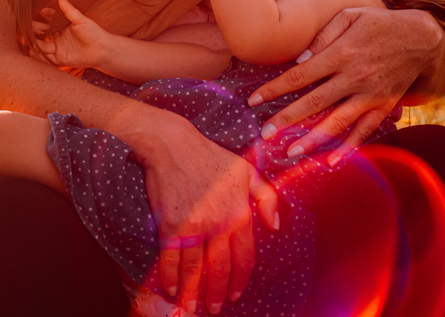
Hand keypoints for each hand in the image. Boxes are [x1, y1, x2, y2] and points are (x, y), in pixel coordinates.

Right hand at [32, 0, 110, 68]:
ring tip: (23, 39)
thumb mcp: (80, 20)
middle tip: (25, 26)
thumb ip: (69, 10)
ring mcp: (58, 49)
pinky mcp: (60, 60)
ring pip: (42, 46)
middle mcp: (58, 38)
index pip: (49, 21)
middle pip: (42, 34)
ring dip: (33, 43)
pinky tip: (31, 52)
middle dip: (34, 30)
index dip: (44, 17)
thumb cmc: (94, 33)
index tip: (40, 11)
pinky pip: (47, 58)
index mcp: (62, 28)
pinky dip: (39, 56)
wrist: (102, 50)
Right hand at [140, 117, 278, 314]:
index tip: (236, 294)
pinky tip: (171, 289)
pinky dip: (170, 277)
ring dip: (194, 292)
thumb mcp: (247, 170)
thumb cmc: (209, 155)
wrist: (173, 144)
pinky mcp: (171, 225)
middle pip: (220, 269)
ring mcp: (194, 227)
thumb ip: (267, 198)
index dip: (240, 280)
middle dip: (217, 293)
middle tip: (214, 307)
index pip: (244, 258)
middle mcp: (219, 225)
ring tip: (191, 306)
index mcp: (240, 215)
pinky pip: (171, 258)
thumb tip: (274, 226)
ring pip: (196, 269)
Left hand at [248, 8, 444, 164]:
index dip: (275, 89)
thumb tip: (301, 59)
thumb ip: (323, 35)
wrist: (423, 37)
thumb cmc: (379, 22)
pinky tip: (332, 162)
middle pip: (314, 102)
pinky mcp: (385, 105)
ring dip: (313, 139)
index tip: (253, 101)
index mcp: (341, 53)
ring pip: (338, 121)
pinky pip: (365, 130)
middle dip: (287, 119)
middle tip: (264, 134)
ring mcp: (371, 94)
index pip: (300, 75)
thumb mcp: (350, 15)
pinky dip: (350, 147)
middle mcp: (354, 77)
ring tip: (290, 153)